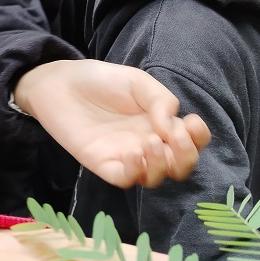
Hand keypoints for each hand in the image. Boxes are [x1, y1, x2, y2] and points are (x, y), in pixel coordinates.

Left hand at [13, 59, 209, 187]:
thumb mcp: (138, 81)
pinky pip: (126, 180)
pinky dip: (135, 171)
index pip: (192, 141)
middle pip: (180, 166)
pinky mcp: (103, 164)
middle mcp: (148, 143)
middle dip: (187, 157)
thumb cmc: (100, 80)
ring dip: (162, 165)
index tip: (190, 122)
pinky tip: (132, 152)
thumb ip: (161, 100)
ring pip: (156, 178)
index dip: (199, 138)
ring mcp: (126, 156)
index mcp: (160, 123)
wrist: (60, 83)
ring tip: (150, 142)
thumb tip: (173, 126)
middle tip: (175, 136)